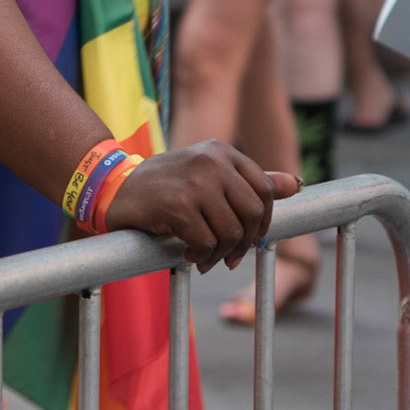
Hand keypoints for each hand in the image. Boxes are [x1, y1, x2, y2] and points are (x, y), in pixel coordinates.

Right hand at [104, 140, 300, 270]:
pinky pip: (206, 242)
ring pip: (231, 232)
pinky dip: (201, 256)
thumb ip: (249, 182)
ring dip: (221, 254)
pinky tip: (189, 255)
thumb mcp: (208, 177)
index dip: (263, 222)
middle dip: (244, 243)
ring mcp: (195, 182)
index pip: (264, 190)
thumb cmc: (163, 187)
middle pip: (252, 213)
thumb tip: (296, 185)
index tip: (250, 240)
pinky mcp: (178, 205)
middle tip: (229, 258)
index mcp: (222, 152)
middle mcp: (211, 162)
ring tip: (205, 258)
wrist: (113, 189)